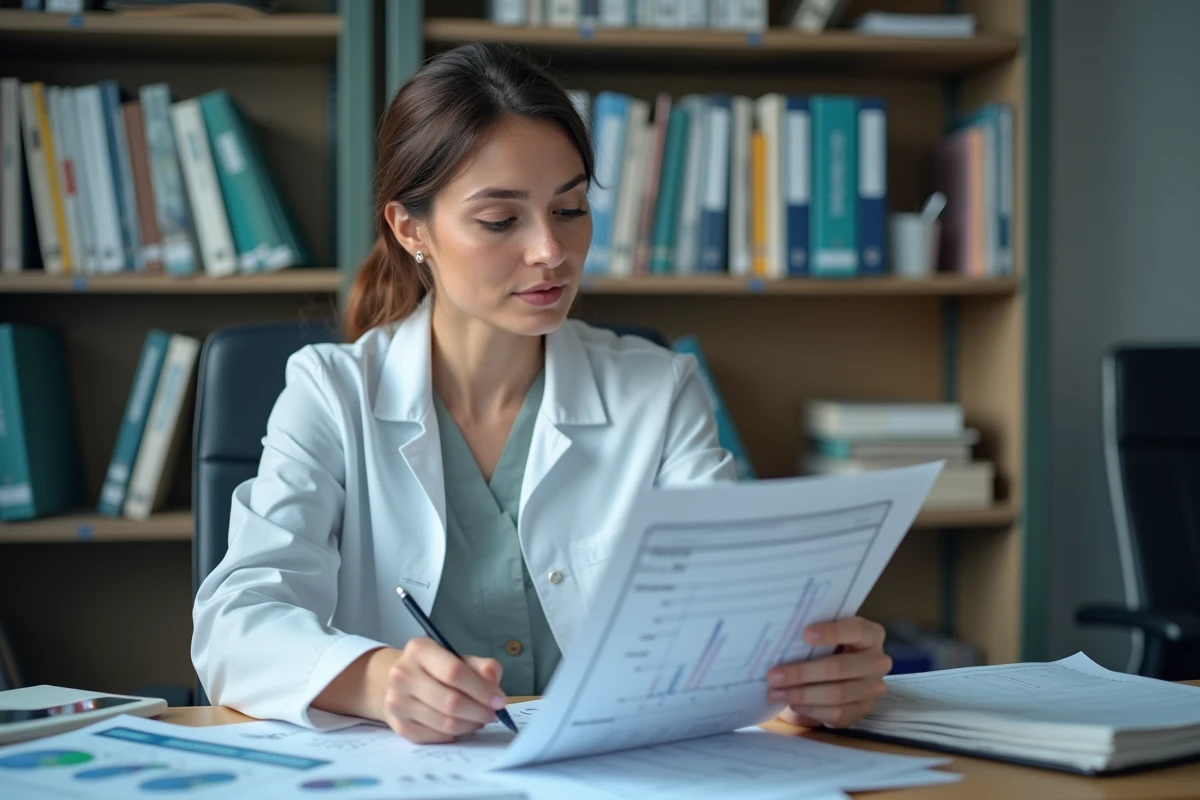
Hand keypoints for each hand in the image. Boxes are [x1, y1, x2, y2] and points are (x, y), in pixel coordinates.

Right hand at [381, 637, 507, 743]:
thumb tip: (494, 676)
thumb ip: (479, 665)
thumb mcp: (455, 657)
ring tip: (481, 719)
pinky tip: (463, 725)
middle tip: (493, 714)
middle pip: (450, 702)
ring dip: (470, 724)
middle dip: (479, 711)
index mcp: (419, 650)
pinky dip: (456, 734)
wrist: (394, 680)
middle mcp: (403, 675)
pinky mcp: (399, 726)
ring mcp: (397, 702)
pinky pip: (436, 736)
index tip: (499, 700)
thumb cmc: (433, 667)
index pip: (454, 672)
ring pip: (445, 723)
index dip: (481, 689)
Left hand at [766, 616, 890, 729]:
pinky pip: (837, 713)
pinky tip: (792, 703)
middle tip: (773, 675)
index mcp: (871, 635)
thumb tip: (782, 635)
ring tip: (775, 693)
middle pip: (840, 668)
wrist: (839, 674)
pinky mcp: (863, 710)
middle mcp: (878, 662)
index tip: (805, 634)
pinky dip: (811, 710)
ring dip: (802, 695)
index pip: (855, 630)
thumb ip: (813, 632)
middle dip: (803, 672)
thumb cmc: (827, 645)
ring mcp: (873, 689)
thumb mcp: (825, 633)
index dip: (832, 632)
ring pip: (837, 695)